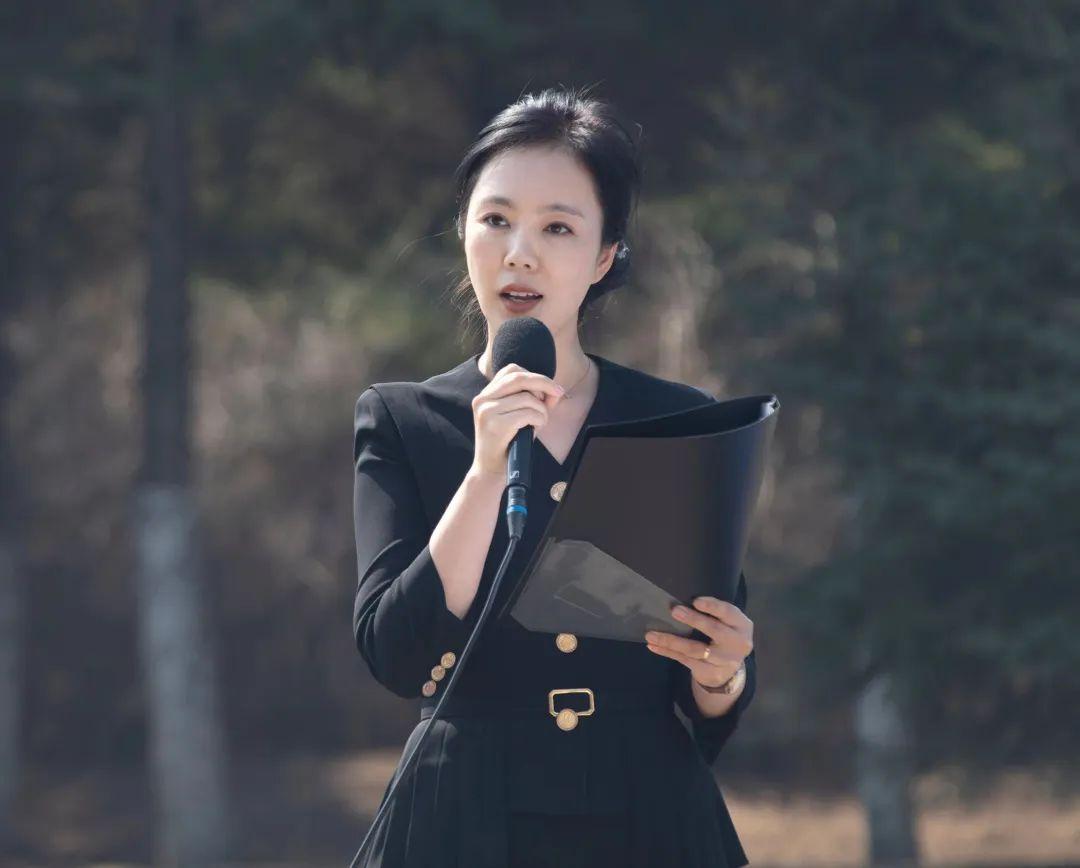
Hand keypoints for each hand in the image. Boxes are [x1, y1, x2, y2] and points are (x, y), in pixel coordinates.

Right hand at [470, 363, 565, 477]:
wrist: (491, 471)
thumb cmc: (509, 444)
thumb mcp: (522, 418)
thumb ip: (538, 401)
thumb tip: (557, 390)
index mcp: (485, 395)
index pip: (511, 370)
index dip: (535, 376)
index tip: (551, 387)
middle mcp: (482, 399)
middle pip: (519, 377)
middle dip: (544, 383)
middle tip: (559, 393)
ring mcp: (487, 411)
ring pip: (527, 398)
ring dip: (542, 410)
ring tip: (539, 423)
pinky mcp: (495, 424)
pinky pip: (529, 413)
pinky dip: (539, 420)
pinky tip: (535, 430)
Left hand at [644, 596, 752, 689]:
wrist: (729, 668)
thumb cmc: (724, 635)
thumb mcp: (727, 622)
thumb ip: (714, 613)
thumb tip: (682, 601)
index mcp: (742, 625)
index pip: (729, 613)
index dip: (713, 607)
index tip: (696, 601)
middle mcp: (737, 644)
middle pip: (714, 631)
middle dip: (694, 620)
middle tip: (675, 611)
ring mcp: (723, 661)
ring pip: (695, 649)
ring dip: (671, 641)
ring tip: (652, 634)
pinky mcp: (709, 672)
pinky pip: (685, 660)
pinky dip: (667, 652)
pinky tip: (653, 646)